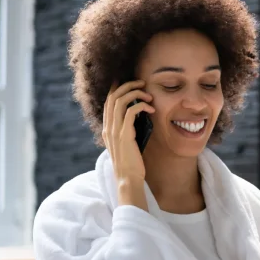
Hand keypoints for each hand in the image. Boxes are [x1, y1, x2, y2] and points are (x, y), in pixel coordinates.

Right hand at [102, 81, 154, 205]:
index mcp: (108, 128)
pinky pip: (130, 112)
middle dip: (127, 85)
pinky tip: (151, 109)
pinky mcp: (124, 135)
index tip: (129, 81)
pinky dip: (141, 106)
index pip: (108, 101)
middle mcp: (108, 127)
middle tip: (142, 83)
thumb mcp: (128, 142)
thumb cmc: (132, 162)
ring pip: (120, 101)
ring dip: (135, 93)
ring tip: (148, 94)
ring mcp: (114, 131)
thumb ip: (128, 129)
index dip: (117, 88)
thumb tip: (138, 114)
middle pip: (112, 96)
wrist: (128, 178)